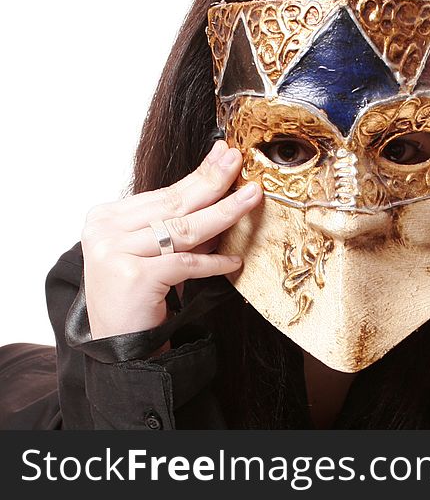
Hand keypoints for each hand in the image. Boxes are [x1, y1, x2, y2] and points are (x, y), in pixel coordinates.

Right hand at [80, 140, 262, 342]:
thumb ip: (178, 226)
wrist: (119, 347)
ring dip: (224, 213)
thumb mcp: (155, 253)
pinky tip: (234, 260)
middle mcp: (104, 231)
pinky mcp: (133, 277)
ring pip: (184, 229)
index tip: (224, 155)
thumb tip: (222, 195)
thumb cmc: (138, 297)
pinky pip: (185, 263)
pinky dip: (213, 262)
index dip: (199, 175)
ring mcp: (114, 253)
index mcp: (106, 218)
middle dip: (213, 180)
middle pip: (174, 203)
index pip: (164, 194)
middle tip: (239, 161)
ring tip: (251, 198)